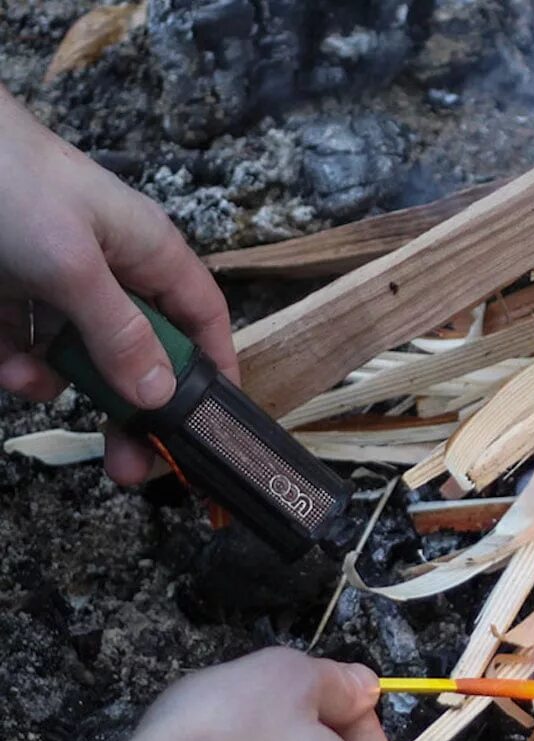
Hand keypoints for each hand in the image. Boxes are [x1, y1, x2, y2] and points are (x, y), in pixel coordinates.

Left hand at [0, 85, 237, 485]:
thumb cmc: (10, 184)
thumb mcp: (73, 267)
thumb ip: (119, 334)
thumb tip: (160, 396)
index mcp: (149, 252)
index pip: (202, 318)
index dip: (214, 368)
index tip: (213, 424)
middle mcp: (111, 270)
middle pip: (141, 352)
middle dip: (133, 406)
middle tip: (130, 465)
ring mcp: (57, 281)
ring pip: (79, 355)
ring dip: (58, 380)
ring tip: (29, 382)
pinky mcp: (9, 291)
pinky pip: (26, 345)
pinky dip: (16, 363)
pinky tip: (5, 364)